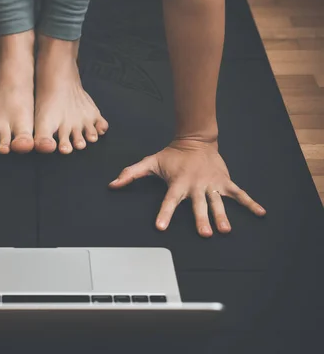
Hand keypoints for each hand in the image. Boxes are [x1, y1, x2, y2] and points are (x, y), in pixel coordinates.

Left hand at [109, 138, 265, 237]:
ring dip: (223, 215)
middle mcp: (196, 185)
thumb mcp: (150, 162)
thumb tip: (112, 184)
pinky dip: (250, 203)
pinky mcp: (224, 182)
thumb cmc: (172, 155)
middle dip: (201, 219)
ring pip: (218, 202)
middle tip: (205, 233)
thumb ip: (131, 173)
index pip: (169, 200)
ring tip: (226, 229)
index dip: (164, 213)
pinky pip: (239, 194)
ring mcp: (212, 184)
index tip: (161, 226)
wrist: (196, 140)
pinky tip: (261, 213)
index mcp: (178, 183)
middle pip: (198, 205)